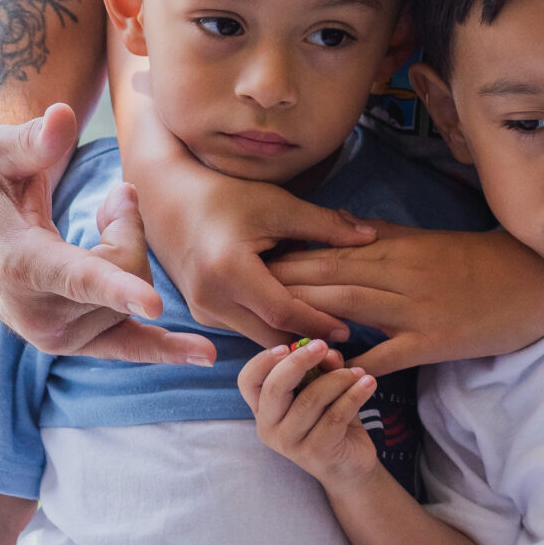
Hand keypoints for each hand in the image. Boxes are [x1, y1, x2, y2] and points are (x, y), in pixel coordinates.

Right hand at [0, 104, 214, 364]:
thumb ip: (32, 139)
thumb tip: (63, 116)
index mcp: (18, 265)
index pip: (77, 276)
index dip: (116, 285)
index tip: (153, 301)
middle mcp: (38, 313)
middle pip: (124, 272)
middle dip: (129, 229)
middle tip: (111, 200)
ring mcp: (58, 335)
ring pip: (134, 298)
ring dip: (131, 258)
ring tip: (101, 228)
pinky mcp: (76, 342)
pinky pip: (128, 348)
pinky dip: (165, 350)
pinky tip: (203, 354)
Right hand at [123, 88, 376, 347]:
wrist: (172, 200)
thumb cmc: (228, 196)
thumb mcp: (278, 205)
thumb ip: (324, 225)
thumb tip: (371, 236)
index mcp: (229, 271)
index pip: (283, 312)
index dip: (317, 323)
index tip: (349, 329)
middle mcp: (211, 298)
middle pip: (270, 336)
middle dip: (307, 343)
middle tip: (345, 348)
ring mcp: (202, 310)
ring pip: (256, 337)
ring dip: (289, 340)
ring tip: (328, 342)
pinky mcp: (202, 314)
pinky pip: (244, 329)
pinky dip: (270, 330)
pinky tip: (297, 327)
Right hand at [238, 340, 380, 485]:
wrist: (350, 466)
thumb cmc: (331, 421)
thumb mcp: (324, 389)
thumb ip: (322, 369)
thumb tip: (327, 352)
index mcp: (264, 409)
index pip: (248, 381)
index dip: (263, 360)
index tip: (287, 345)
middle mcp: (269, 428)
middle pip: (275, 387)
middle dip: (299, 361)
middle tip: (323, 346)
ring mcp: (290, 444)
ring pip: (310, 399)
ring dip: (338, 378)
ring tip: (359, 372)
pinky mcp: (316, 453)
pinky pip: (335, 415)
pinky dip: (354, 395)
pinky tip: (369, 383)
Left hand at [267, 225, 543, 372]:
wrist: (536, 279)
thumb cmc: (483, 261)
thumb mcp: (429, 241)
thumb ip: (384, 236)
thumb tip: (340, 226)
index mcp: (396, 246)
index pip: (329, 248)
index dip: (287, 255)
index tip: (249, 259)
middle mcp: (399, 271)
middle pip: (328, 274)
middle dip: (280, 283)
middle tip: (235, 291)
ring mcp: (415, 306)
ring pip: (349, 308)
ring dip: (304, 317)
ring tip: (262, 327)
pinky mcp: (433, 340)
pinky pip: (387, 355)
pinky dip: (355, 364)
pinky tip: (325, 375)